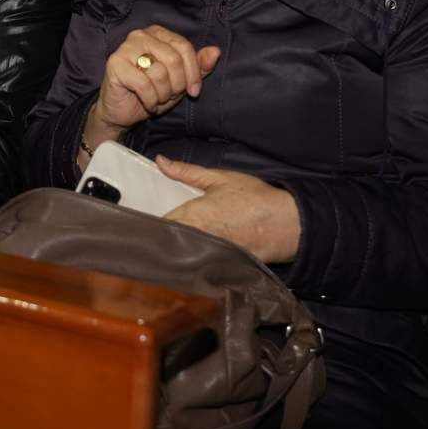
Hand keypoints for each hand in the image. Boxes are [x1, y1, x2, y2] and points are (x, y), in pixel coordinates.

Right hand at [86, 27, 220, 154]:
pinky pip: (143, 84)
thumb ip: (198, 65)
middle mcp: (140, 35)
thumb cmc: (152, 92)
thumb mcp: (180, 80)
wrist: (122, 111)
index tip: (194, 91)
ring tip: (157, 99)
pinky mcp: (115, 64)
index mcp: (157, 33)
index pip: (184, 47)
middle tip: (170, 96)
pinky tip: (148, 103)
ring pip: (159, 73)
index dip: (194, 72)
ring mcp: (125, 48)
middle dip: (177, 85)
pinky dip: (150, 100)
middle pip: (173, 59)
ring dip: (162, 94)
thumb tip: (216, 51)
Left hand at [159, 156, 300, 263]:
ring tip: (163, 251)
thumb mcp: (220, 178)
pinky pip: (198, 267)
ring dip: (171, 254)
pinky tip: (187, 262)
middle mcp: (197, 237)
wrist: (287, 224)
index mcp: (192, 214)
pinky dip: (191, 265)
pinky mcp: (221, 267)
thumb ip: (186, 172)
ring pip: (179, 257)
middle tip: (146, 239)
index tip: (139, 225)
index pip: (159, 224)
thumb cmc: (254, 198)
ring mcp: (209, 255)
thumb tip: (159, 161)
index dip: (148, 226)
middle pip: (166, 243)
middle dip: (157, 241)